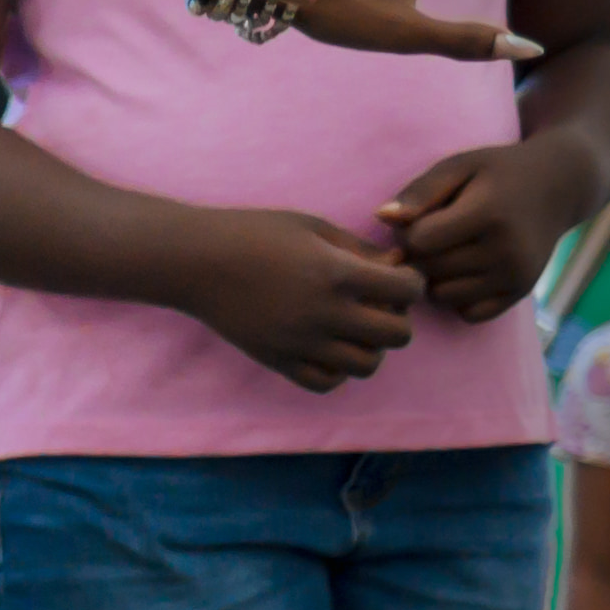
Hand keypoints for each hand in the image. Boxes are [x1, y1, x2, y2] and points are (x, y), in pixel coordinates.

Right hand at [177, 209, 427, 391]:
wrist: (197, 262)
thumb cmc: (255, 233)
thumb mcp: (312, 226)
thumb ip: (359, 248)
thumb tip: (397, 265)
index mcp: (336, 273)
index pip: (407, 290)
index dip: (412, 282)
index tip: (398, 276)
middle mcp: (325, 314)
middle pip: (398, 335)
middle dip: (399, 318)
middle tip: (380, 304)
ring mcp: (302, 343)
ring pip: (368, 365)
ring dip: (372, 347)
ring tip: (355, 328)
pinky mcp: (279, 361)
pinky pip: (327, 382)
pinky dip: (338, 370)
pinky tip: (329, 347)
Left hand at [380, 139, 581, 321]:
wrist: (558, 186)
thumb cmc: (498, 173)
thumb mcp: (459, 166)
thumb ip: (419, 192)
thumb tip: (381, 218)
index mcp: (488, 213)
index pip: (420, 241)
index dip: (409, 230)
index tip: (421, 216)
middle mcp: (506, 250)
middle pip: (430, 269)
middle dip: (420, 253)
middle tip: (433, 232)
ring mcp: (516, 276)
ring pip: (443, 295)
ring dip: (436, 277)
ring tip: (449, 249)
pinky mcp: (520, 293)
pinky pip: (467, 313)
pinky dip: (458, 297)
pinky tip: (465, 270)